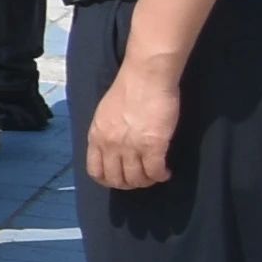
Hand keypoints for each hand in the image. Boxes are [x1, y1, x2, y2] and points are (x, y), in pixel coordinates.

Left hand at [87, 51, 181, 190]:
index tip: (120, 178)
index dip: (108, 180)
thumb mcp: (104, 114)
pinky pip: (156, 171)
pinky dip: (161, 175)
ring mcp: (131, 147)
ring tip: (155, 175)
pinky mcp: (153, 146)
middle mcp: (110, 145)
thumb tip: (112, 148)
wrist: (145, 77)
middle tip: (142, 178)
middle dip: (129, 184)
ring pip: (136, 179)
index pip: (95, 171)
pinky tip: (165, 171)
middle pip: (116, 179)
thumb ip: (106, 133)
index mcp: (96, 136)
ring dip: (147, 181)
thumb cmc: (128, 90)